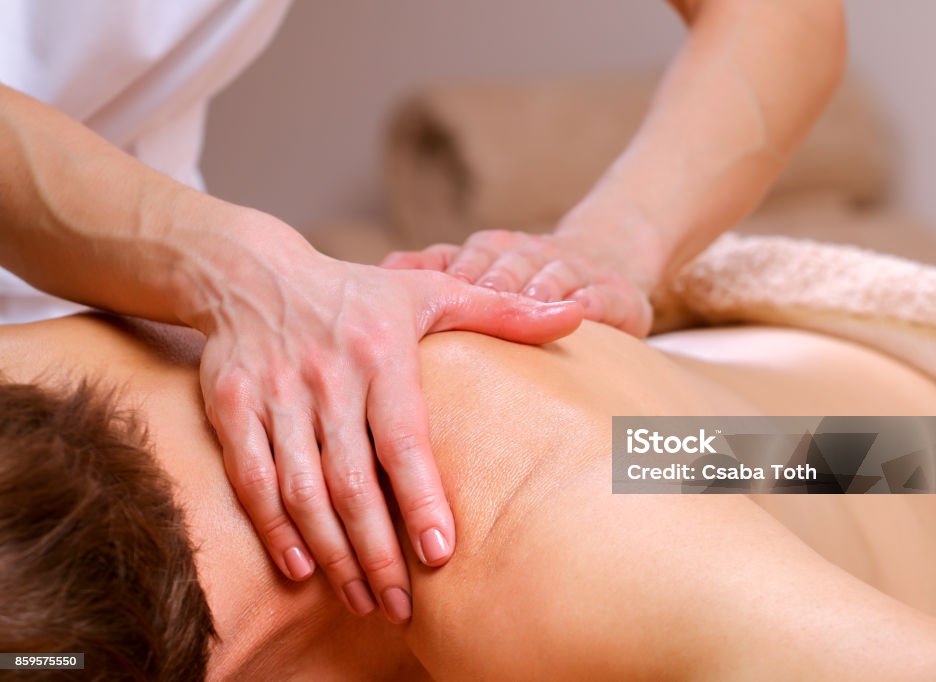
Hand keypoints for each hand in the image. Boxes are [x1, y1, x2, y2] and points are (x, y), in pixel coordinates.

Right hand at [188, 224, 581, 623]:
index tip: (440, 554)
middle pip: (350, 479)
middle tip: (401, 606)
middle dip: (376, 549)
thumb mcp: (430, 289)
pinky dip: (273, 528)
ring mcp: (274, 395)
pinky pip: (251, 478)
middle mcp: (325, 377)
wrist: (251, 273)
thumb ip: (502, 310)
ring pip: (300, 488)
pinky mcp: (232, 408)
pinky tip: (302, 567)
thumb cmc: (356, 293)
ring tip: (363, 598)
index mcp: (380, 352)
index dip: (420, 497)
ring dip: (331, 551)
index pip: (402, 437)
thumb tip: (575, 313)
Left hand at [381, 229, 652, 336]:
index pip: (468, 257)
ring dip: (541, 287)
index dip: (457, 270)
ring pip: (554, 275)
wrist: (605, 263)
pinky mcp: (616, 294)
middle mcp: (531, 255)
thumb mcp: (481, 271)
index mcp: (493, 252)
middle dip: (495, 277)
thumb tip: (384, 268)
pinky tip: (584, 312)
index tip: (440, 289)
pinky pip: (605, 298)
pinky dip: (593, 304)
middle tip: (483, 294)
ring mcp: (574, 271)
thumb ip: (434, 269)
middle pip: (509, 262)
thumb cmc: (525, 282)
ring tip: (532, 303)